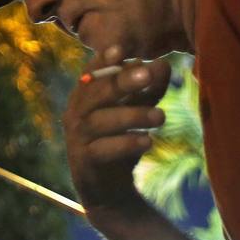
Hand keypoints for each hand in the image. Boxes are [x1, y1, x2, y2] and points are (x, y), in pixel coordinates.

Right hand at [63, 45, 171, 220]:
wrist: (108, 189)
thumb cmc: (120, 141)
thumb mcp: (136, 111)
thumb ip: (148, 89)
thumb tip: (164, 65)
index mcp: (85, 96)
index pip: (91, 72)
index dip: (103, 61)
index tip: (121, 50)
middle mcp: (76, 113)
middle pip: (96, 92)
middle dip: (121, 81)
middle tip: (147, 75)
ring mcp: (77, 138)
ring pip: (101, 121)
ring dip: (132, 115)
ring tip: (161, 116)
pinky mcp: (84, 161)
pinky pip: (104, 150)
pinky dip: (126, 144)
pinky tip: (148, 141)